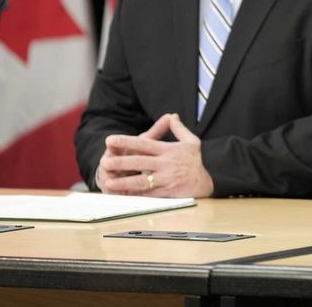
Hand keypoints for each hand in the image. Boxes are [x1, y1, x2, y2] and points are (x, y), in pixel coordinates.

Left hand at [97, 113, 213, 197]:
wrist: (207, 183)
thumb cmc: (195, 162)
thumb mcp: (191, 142)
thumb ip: (179, 129)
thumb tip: (172, 116)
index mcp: (169, 150)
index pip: (145, 144)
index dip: (127, 141)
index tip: (110, 140)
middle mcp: (167, 164)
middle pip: (140, 162)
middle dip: (121, 162)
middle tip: (105, 162)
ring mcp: (167, 179)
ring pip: (142, 180)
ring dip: (124, 182)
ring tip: (109, 182)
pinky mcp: (167, 193)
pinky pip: (148, 194)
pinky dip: (134, 196)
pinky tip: (122, 195)